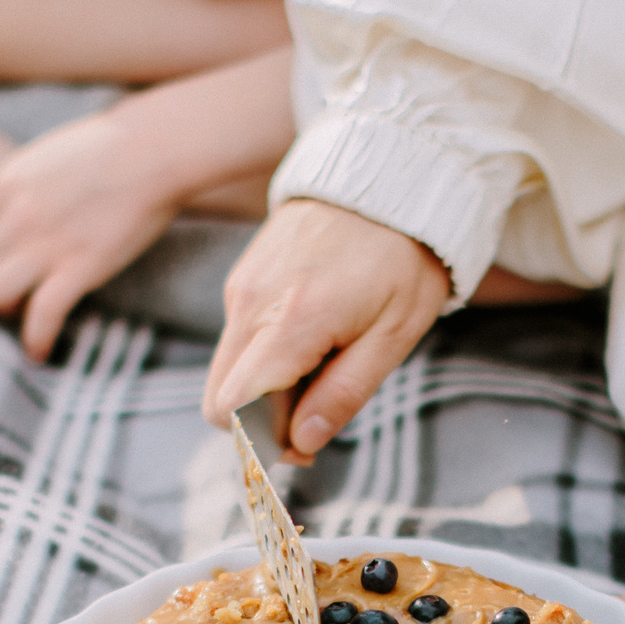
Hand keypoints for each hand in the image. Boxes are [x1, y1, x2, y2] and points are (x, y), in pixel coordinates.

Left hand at [0, 110, 182, 361]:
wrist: (155, 148)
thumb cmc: (121, 145)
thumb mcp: (57, 154)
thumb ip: (35, 184)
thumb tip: (37, 208)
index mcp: (9, 183)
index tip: (11, 268)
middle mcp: (18, 215)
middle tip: (19, 296)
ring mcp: (46, 243)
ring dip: (8, 310)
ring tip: (25, 319)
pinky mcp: (79, 268)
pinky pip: (42, 315)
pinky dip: (36, 339)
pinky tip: (39, 351)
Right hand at [200, 199, 449, 459]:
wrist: (386, 175)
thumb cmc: (402, 255)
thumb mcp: (395, 333)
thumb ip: (345, 392)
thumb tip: (302, 443)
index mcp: (291, 322)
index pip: (233, 408)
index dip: (262, 442)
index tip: (303, 447)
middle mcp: (251, 304)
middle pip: (221, 398)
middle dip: (260, 422)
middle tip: (316, 416)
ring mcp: (241, 287)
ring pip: (229, 370)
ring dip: (265, 389)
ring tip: (325, 365)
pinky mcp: (244, 276)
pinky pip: (239, 337)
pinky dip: (266, 356)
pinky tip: (313, 336)